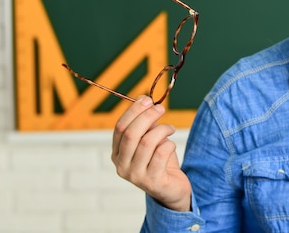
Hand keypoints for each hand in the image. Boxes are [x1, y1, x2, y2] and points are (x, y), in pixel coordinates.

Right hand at [112, 96, 191, 211]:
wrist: (171, 188)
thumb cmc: (159, 160)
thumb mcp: (150, 139)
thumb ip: (145, 124)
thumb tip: (143, 100)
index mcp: (117, 153)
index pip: (120, 128)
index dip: (133, 111)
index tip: (147, 100)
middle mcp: (122, 166)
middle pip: (131, 134)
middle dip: (147, 116)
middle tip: (161, 108)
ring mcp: (135, 176)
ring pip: (147, 142)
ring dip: (162, 130)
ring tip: (170, 128)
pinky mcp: (152, 181)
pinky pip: (161, 153)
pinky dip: (169, 144)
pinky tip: (172, 145)